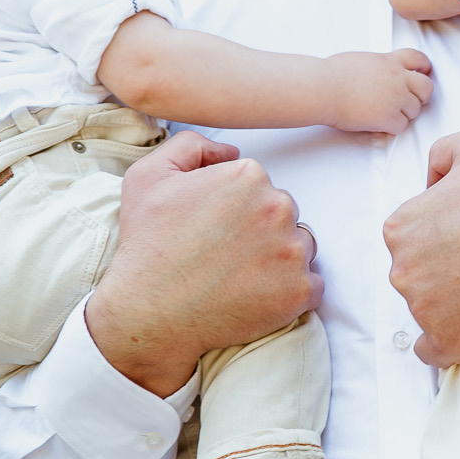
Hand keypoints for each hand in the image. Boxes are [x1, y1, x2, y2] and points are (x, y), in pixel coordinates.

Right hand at [86, 131, 321, 395]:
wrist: (148, 312)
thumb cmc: (147, 244)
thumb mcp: (150, 174)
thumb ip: (192, 146)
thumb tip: (230, 151)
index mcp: (249, 176)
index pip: (259, 186)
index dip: (234, 208)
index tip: (214, 229)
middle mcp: (278, 207)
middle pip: (283, 214)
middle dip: (261, 230)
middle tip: (224, 255)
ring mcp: (293, 251)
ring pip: (300, 247)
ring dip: (279, 259)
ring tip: (240, 276)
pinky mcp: (299, 291)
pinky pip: (312, 286)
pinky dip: (291, 292)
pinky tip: (258, 297)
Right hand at [324, 49, 433, 132]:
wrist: (324, 88)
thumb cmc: (332, 74)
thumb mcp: (362, 59)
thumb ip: (378, 65)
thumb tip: (377, 72)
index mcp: (389, 61)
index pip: (418, 58)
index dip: (424, 67)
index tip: (423, 72)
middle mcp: (397, 78)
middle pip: (426, 87)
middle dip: (422, 95)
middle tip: (413, 100)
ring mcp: (395, 98)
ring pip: (416, 110)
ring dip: (405, 113)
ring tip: (389, 114)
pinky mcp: (388, 117)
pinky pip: (402, 126)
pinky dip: (393, 127)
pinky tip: (381, 124)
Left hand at [383, 127, 459, 365]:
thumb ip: (440, 154)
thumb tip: (430, 182)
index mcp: (401, 227)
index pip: (409, 236)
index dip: (441, 233)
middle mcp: (403, 270)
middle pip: (414, 273)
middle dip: (441, 268)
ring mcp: (424, 311)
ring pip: (425, 309)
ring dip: (448, 302)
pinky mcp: (449, 344)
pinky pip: (431, 350)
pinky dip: (446, 341)